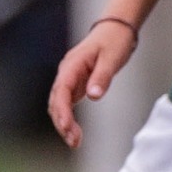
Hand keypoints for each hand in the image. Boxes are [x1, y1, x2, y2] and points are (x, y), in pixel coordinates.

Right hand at [48, 18, 138, 148]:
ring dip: (64, 123)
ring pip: (59, 104)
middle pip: (56, 101)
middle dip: (62, 122)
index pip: (61, 91)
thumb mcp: (112, 59)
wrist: (114, 30)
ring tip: (75, 142)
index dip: (62, 110)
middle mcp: (66, 72)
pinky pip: (66, 103)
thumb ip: (102, 77)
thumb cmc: (114, 42)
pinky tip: (74, 131)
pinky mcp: (75, 84)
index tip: (67, 127)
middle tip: (74, 142)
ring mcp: (69, 79)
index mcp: (72, 65)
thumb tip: (93, 97)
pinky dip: (68, 118)